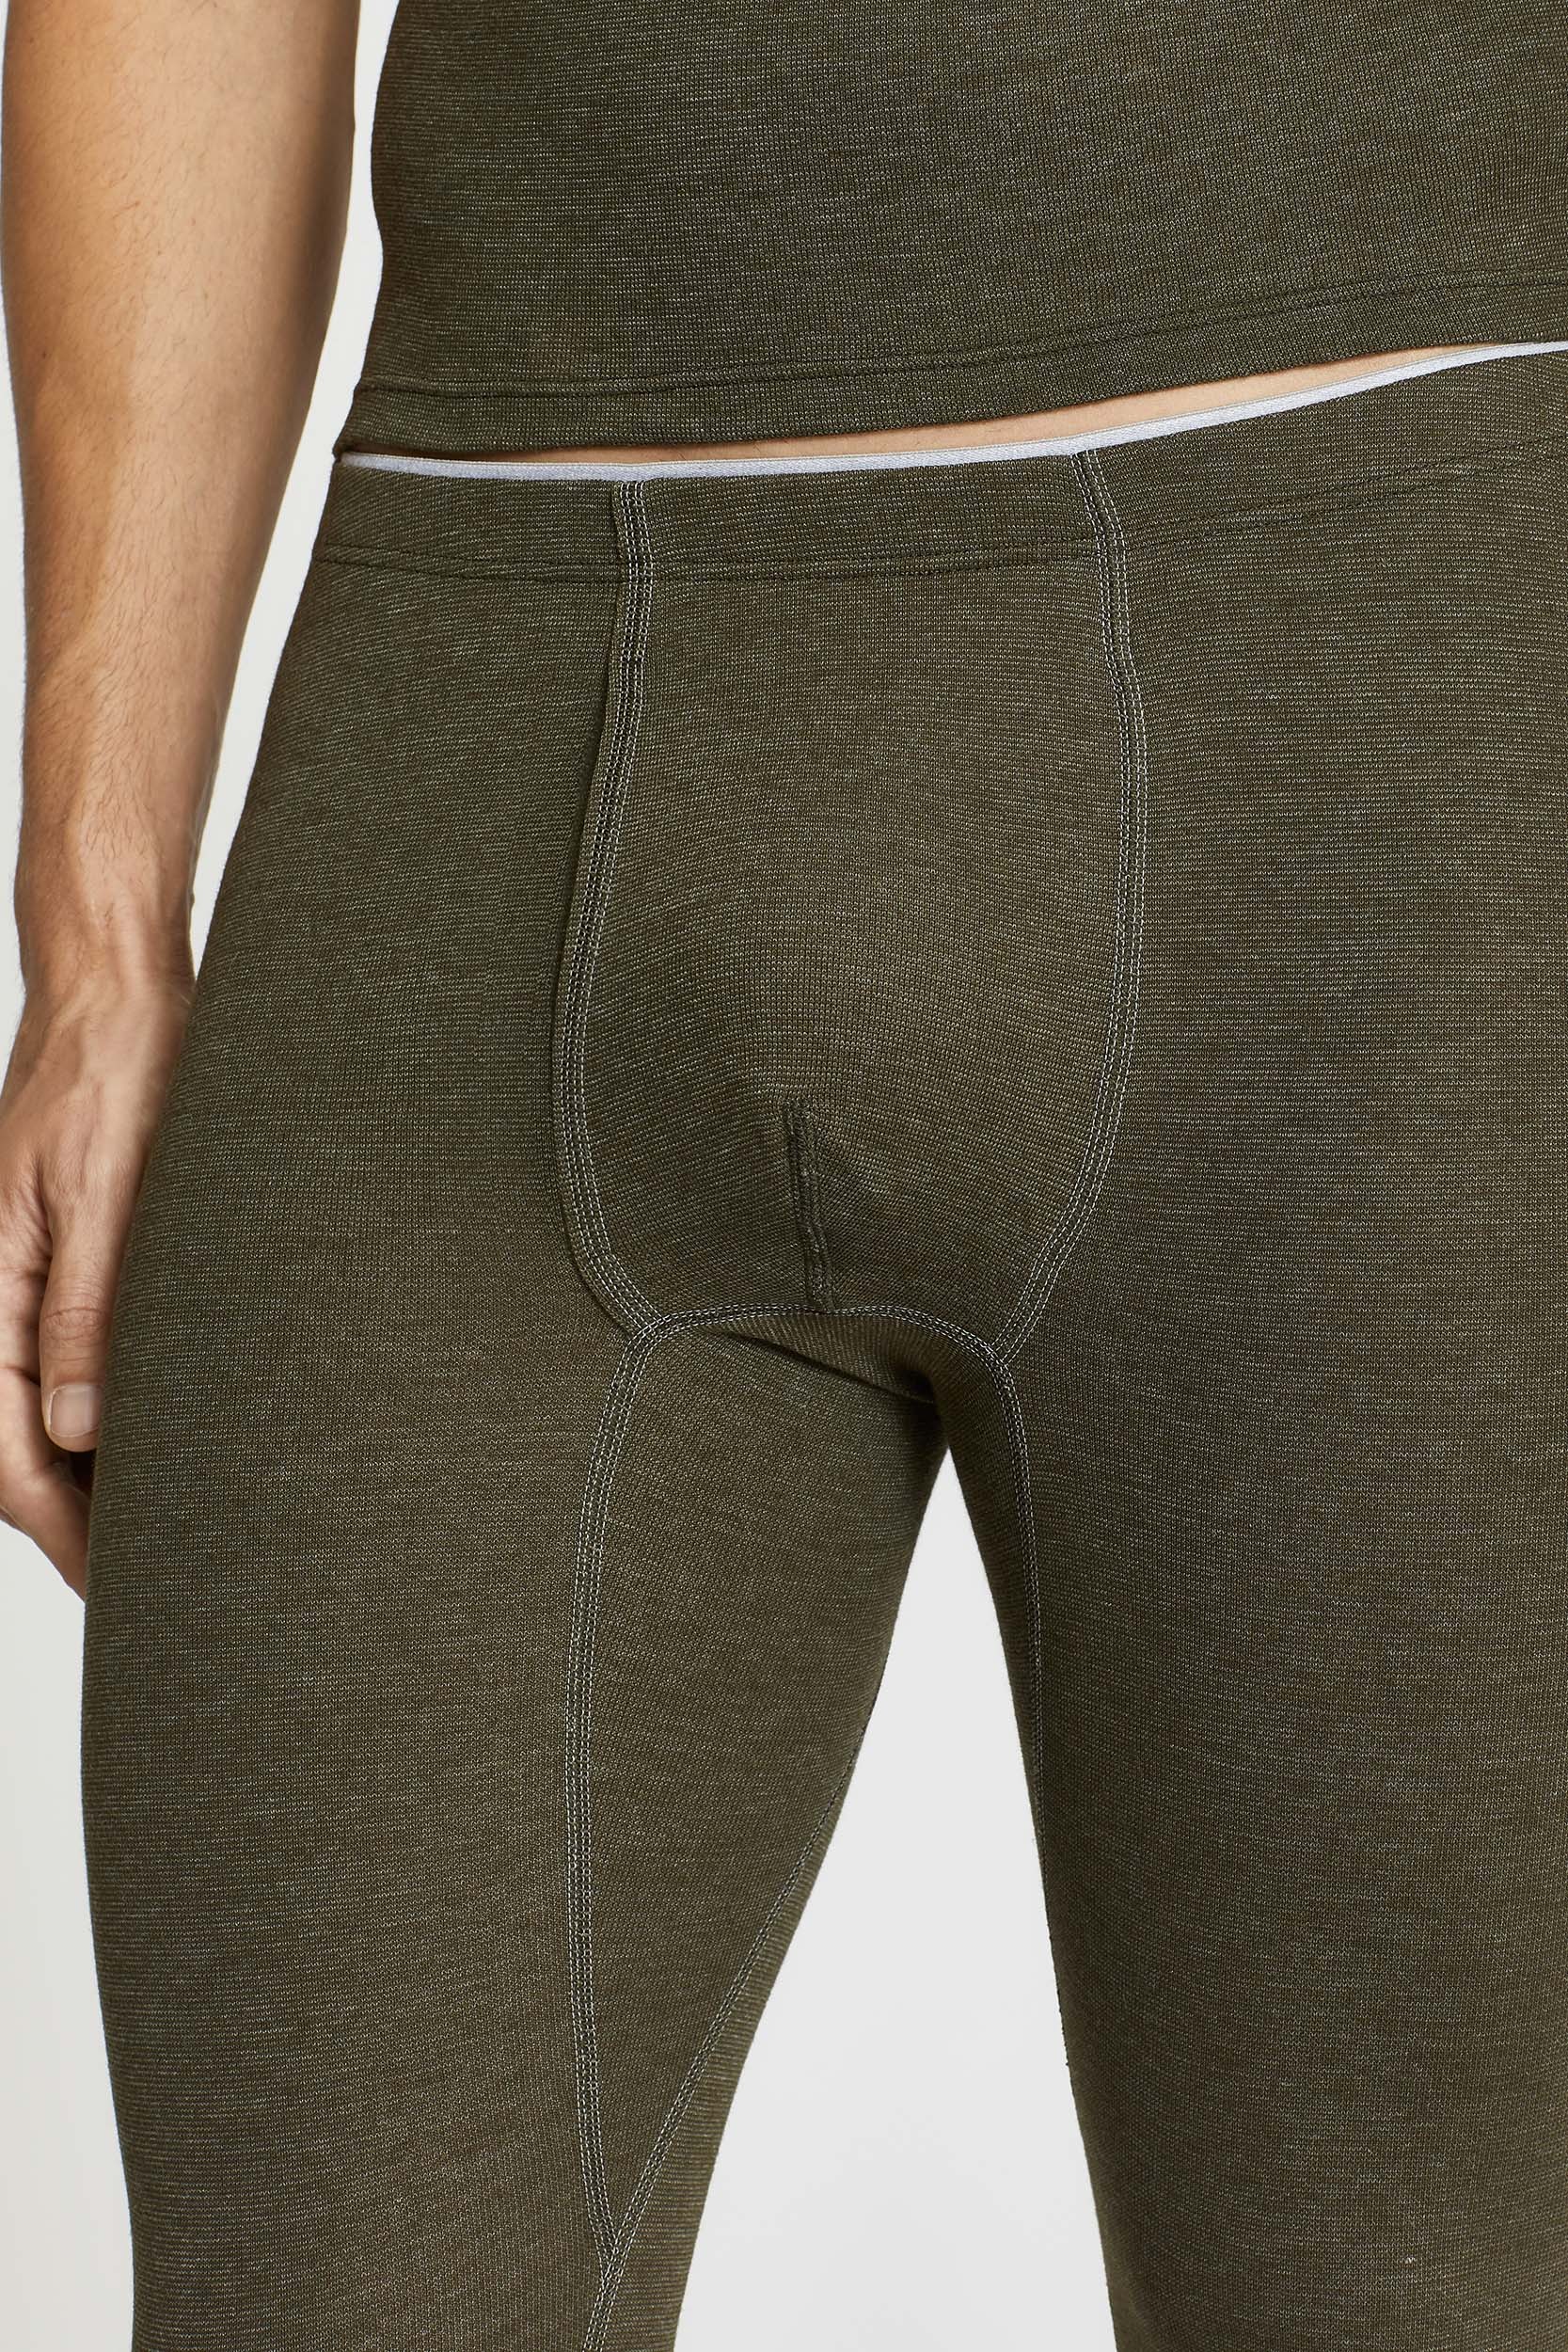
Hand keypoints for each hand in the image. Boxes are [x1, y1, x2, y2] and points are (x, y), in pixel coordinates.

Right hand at [0, 978, 189, 1593]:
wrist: (116, 994)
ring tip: (156, 1530)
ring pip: (32, 1408)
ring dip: (84, 1472)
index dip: (61, 1527)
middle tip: (149, 1582)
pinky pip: (53, 1358)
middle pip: (13, 1443)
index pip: (5, 1447)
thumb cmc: (115, 1073)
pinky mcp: (49, 1258)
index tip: (114, 1583)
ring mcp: (15, 1276)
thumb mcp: (106, 1191)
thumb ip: (85, 1305)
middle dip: (72, 1519)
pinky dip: (91, 1411)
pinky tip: (142, 1437)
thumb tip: (78, 1428)